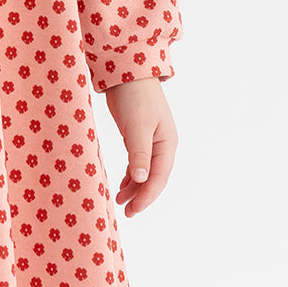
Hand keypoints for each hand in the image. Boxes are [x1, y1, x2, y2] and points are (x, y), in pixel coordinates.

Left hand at [104, 77, 176, 216]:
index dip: (146, 196)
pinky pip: (137, 163)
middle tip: (126, 213)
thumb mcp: (136, 128)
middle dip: (141, 196)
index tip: (133, 210)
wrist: (127, 73)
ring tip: (120, 201)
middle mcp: (163, 145)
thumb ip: (139, 154)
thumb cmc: (134, 98)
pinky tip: (122, 185)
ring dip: (134, 188)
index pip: (158, 177)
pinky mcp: (138, 136)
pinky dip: (130, 175)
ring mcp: (152, 141)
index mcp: (167, 144)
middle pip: (153, 178)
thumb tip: (140, 180)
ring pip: (144, 172)